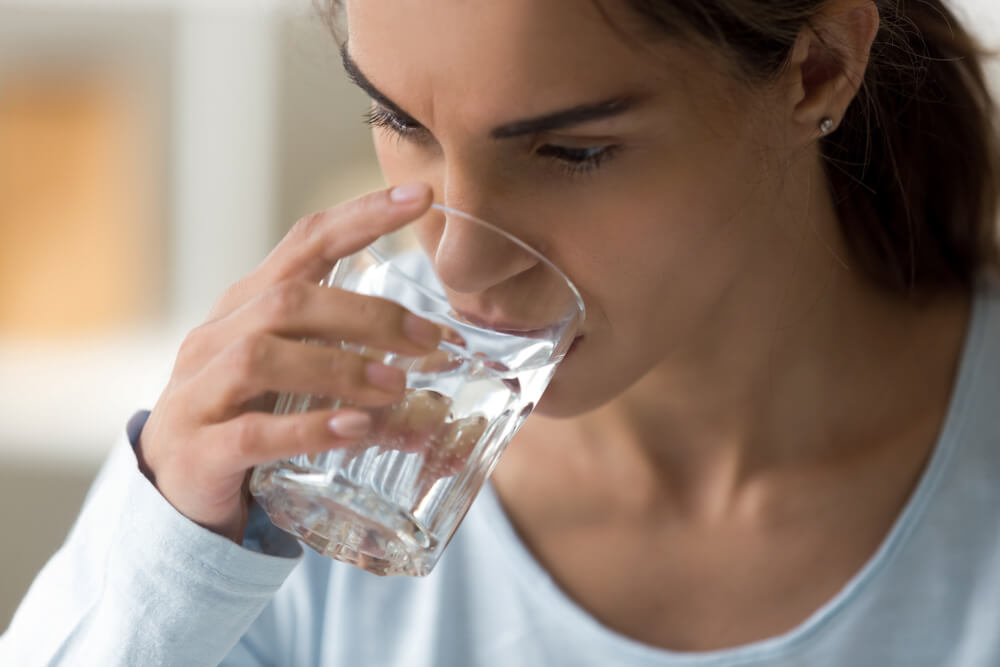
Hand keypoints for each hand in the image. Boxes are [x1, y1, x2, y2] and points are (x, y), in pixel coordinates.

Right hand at [136, 184, 441, 542]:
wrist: (173, 487)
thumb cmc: (247, 413)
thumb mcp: (294, 369)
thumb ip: (352, 351)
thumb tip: (440, 355)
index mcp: (247, 305)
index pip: (304, 243)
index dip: (361, 216)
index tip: (421, 197)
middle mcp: (217, 336)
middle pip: (289, 300)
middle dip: (368, 315)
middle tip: (428, 340)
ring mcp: (199, 392)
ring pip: (262, 357)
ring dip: (339, 368)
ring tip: (397, 387)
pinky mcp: (199, 450)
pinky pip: (252, 433)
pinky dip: (309, 428)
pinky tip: (355, 429)